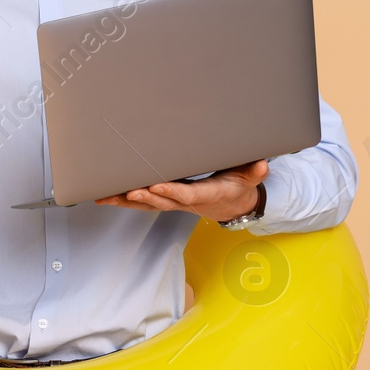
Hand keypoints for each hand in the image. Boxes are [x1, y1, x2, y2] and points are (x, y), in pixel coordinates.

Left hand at [96, 159, 268, 222]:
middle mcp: (187, 203)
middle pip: (162, 202)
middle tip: (127, 191)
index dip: (170, 192)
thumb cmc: (238, 186)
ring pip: (147, 205)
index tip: (155, 186)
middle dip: (144, 198)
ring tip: (106, 197)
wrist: (234, 205)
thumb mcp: (250, 178)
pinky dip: (125, 200)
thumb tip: (263, 164)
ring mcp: (174, 204)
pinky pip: (143, 203)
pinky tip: (106, 196)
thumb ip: (255, 172)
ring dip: (127, 201)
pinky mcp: (166, 201)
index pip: (186, 195)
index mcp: (207, 195)